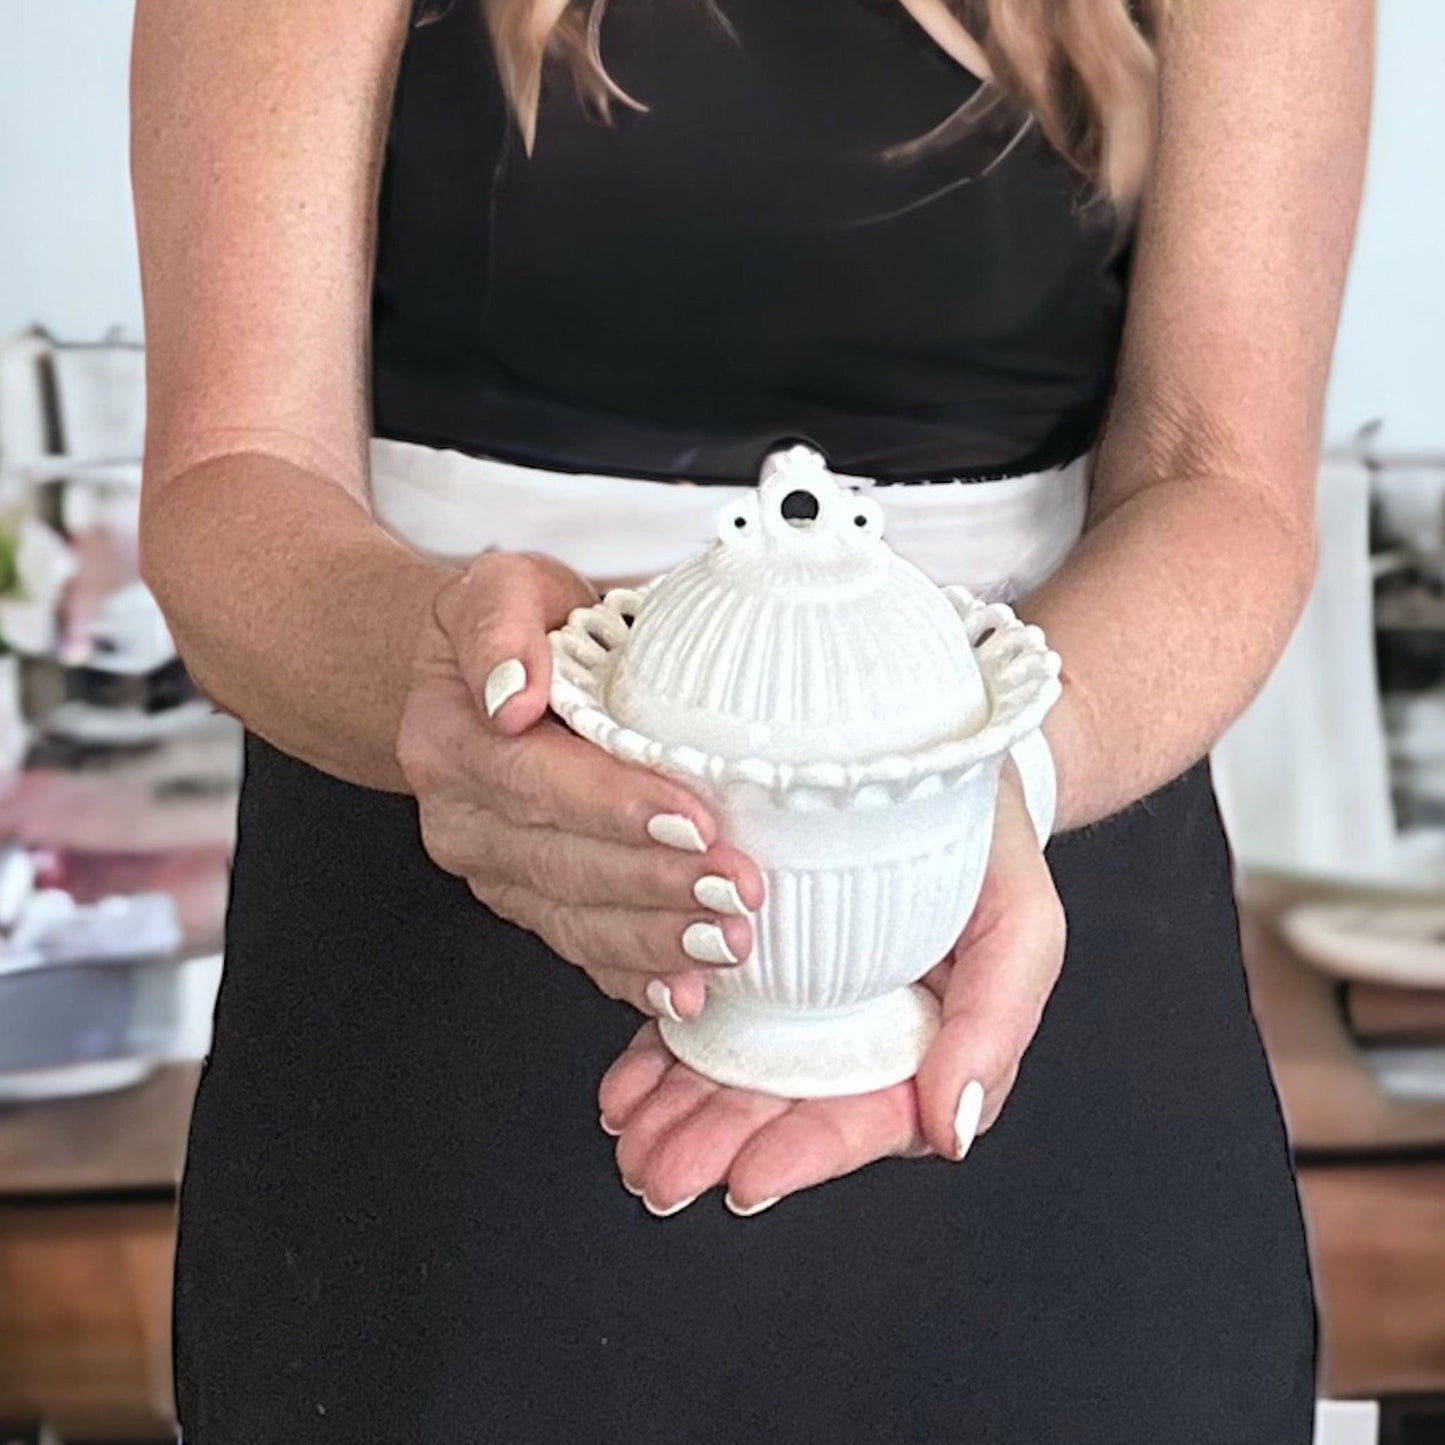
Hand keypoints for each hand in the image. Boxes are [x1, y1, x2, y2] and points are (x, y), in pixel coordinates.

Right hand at [395, 551, 765, 1018]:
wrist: (481, 683)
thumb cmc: (515, 629)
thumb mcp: (502, 589)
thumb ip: (499, 628)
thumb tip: (514, 693)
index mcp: (452, 742)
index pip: (535, 781)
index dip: (614, 806)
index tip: (693, 820)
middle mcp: (465, 820)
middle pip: (562, 863)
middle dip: (656, 885)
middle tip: (736, 893)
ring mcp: (495, 871)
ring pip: (572, 919)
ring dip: (655, 939)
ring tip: (727, 943)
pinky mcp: (528, 902)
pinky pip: (578, 947)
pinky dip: (631, 975)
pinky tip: (683, 992)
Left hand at [597, 761, 1064, 1214]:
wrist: (940, 757)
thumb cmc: (993, 844)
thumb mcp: (1021, 922)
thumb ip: (996, 1026)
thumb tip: (952, 1132)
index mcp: (922, 1045)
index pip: (866, 1117)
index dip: (808, 1152)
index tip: (748, 1178)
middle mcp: (855, 1034)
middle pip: (783, 1107)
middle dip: (717, 1144)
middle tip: (658, 1172)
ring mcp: (800, 1000)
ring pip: (732, 1073)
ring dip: (677, 1113)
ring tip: (630, 1135)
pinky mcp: (754, 961)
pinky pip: (701, 1013)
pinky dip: (660, 1053)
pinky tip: (626, 1084)